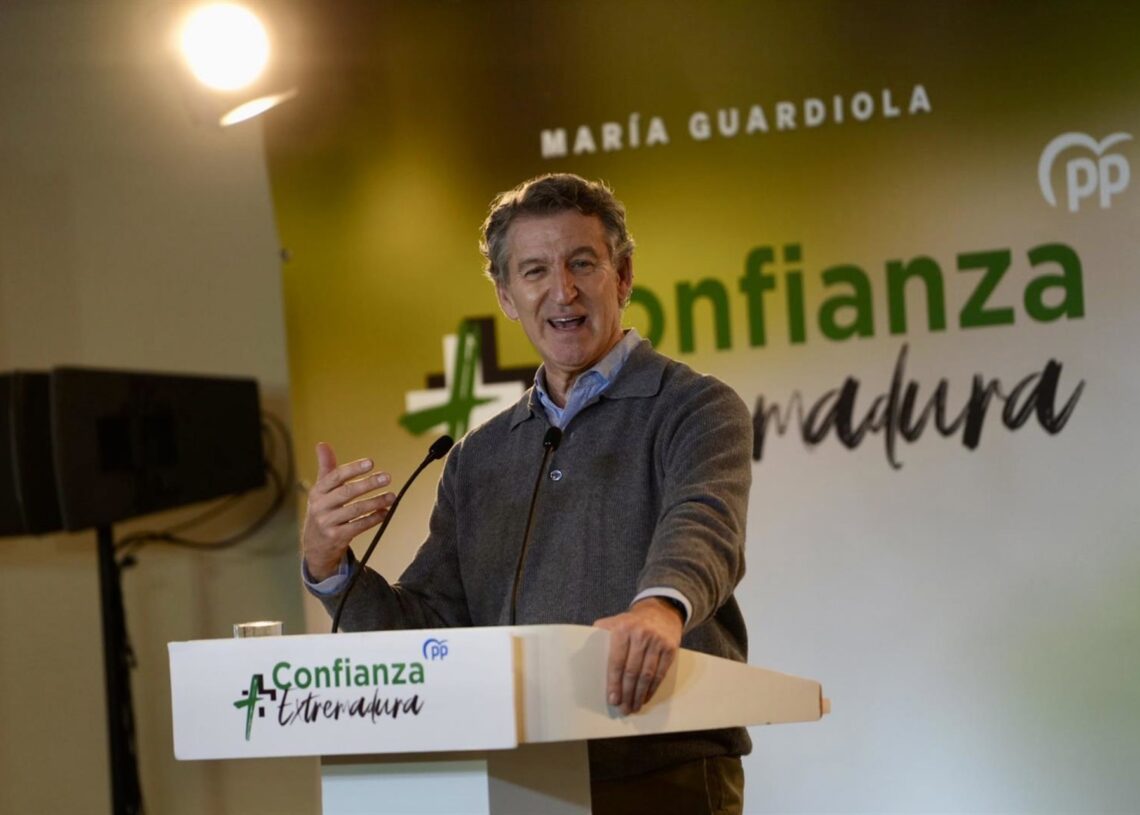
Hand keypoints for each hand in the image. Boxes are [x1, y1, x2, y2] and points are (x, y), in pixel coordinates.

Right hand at [301, 442, 394, 580]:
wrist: (315, 545)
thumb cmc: (323, 510)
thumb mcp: (321, 490)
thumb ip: (326, 467)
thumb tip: (322, 443)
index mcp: (317, 492)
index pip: (335, 477)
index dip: (353, 469)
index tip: (371, 462)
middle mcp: (320, 507)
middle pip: (347, 493)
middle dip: (368, 484)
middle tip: (387, 477)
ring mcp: (328, 523)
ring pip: (355, 510)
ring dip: (376, 502)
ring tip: (392, 496)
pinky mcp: (337, 537)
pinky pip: (359, 526)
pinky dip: (374, 518)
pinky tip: (386, 512)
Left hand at [593, 597, 683, 714]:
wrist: (661, 610)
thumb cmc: (633, 621)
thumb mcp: (616, 620)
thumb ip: (601, 634)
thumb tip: (585, 653)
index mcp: (623, 628)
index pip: (617, 661)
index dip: (614, 683)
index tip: (612, 699)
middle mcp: (641, 634)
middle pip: (632, 671)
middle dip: (627, 693)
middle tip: (623, 708)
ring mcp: (657, 641)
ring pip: (647, 675)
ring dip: (640, 694)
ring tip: (634, 707)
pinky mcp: (670, 648)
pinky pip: (661, 673)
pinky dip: (653, 688)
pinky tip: (646, 697)